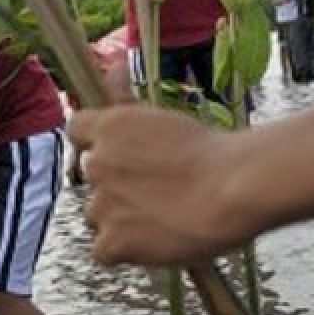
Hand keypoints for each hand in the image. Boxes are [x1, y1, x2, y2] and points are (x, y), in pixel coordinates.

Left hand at [67, 106, 264, 265]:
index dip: (95, 144)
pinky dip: (125, 251)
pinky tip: (154, 243)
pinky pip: (103, 251)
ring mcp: (102, 205)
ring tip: (163, 219)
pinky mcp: (113, 242)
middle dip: (115, 186)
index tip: (119, 156)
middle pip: (92, 180)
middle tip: (157, 193)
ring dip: (120, 220)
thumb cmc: (214, 151)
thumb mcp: (165, 117)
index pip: (77, 130)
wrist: (237, 188)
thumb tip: (112, 63)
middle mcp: (98, 164)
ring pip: (97, 216)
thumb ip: (128, 97)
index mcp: (110, 128)